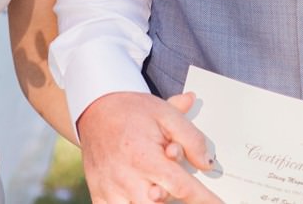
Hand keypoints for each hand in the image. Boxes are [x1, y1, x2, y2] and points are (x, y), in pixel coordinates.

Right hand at [77, 91, 219, 203]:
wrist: (95, 108)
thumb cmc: (133, 112)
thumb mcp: (166, 114)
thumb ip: (191, 138)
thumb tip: (207, 164)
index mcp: (145, 156)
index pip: (182, 187)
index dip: (204, 199)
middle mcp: (126, 176)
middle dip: (172, 201)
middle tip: (175, 188)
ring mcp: (111, 188)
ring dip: (152, 203)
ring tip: (156, 189)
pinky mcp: (99, 194)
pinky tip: (141, 195)